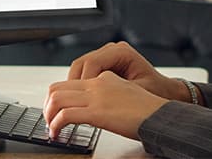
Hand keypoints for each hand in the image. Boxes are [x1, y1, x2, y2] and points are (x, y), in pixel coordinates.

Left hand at [43, 71, 167, 139]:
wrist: (162, 115)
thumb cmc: (150, 110)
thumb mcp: (129, 94)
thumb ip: (112, 94)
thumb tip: (99, 107)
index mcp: (105, 78)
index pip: (73, 82)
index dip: (61, 98)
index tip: (58, 111)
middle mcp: (98, 83)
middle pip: (58, 87)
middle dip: (48, 105)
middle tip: (48, 120)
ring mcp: (96, 96)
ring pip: (57, 98)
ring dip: (49, 114)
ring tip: (51, 128)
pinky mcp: (97, 112)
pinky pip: (65, 115)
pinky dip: (55, 125)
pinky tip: (57, 133)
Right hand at [66, 41, 188, 101]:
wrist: (164, 92)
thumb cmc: (156, 92)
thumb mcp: (137, 93)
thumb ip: (117, 92)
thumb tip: (95, 98)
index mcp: (122, 52)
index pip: (93, 62)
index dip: (83, 80)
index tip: (80, 99)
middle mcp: (112, 50)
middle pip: (82, 63)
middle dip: (75, 84)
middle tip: (72, 103)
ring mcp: (106, 56)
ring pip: (79, 67)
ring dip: (75, 85)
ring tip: (74, 103)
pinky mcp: (102, 64)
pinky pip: (84, 71)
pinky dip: (79, 85)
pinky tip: (80, 99)